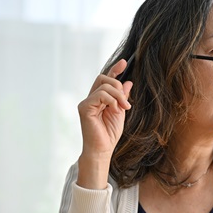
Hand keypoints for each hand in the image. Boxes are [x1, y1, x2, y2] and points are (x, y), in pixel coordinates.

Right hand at [76, 59, 132, 188]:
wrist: (103, 149)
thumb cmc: (109, 134)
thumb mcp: (120, 111)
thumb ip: (122, 97)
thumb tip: (128, 82)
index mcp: (99, 99)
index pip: (105, 80)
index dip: (114, 70)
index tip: (124, 63)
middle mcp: (90, 98)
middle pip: (103, 78)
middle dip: (118, 86)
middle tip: (126, 103)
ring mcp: (86, 102)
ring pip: (104, 86)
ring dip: (118, 95)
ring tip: (124, 108)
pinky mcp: (84, 108)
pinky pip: (100, 95)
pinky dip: (111, 100)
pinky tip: (116, 110)